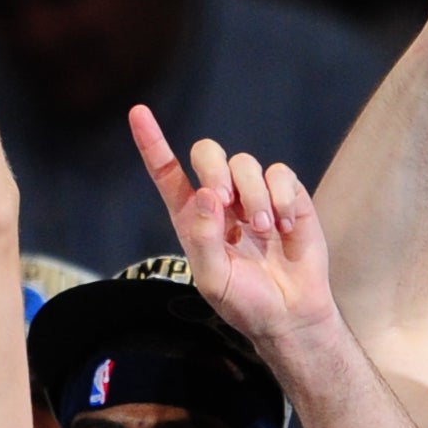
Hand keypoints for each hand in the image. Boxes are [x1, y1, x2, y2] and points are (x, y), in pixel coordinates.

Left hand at [129, 107, 339, 353]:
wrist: (289, 314)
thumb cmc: (244, 301)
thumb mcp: (212, 279)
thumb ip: (203, 238)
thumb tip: (204, 193)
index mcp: (192, 217)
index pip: (167, 172)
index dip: (153, 142)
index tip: (138, 113)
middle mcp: (221, 200)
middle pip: (208, 152)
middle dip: (215, 169)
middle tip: (226, 202)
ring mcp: (254, 195)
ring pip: (246, 162)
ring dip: (254, 197)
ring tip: (263, 231)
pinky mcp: (287, 196)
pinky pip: (281, 173)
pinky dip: (281, 197)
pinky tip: (284, 226)